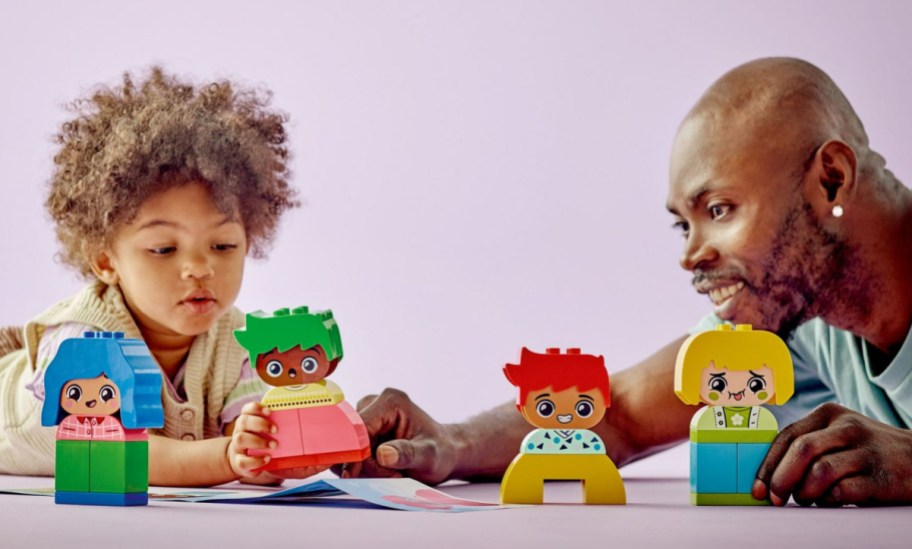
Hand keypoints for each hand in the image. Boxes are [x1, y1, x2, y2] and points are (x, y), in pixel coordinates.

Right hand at [226, 402, 328, 480]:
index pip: (249, 408)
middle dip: (259, 423)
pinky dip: (253, 460)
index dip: (257, 407)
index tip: (270, 410)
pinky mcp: (239, 463)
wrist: (255, 467)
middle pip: (243, 420)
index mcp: (255, 422)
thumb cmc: (275, 455)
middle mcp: (245, 431)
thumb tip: (333, 455)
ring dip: (257, 441)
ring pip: (239, 438)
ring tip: (273, 446)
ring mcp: (240, 447)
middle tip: (275, 430)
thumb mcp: (294, 451)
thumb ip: (310, 451)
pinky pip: (241, 461)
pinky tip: (265, 460)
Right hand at [335, 388, 463, 484]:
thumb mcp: (429, 456)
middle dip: (366, 464)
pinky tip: (384, 472)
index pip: (360, 427)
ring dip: (365, 468)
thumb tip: (383, 454)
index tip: (357, 477)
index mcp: (391, 402)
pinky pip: (351, 454)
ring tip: (393, 473)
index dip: (356, 453)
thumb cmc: (440, 451)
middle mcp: (375, 404)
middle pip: (351, 439)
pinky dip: (364, 468)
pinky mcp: (363, 431)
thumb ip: (407, 454)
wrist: (444, 452)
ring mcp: (367, 417)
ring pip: (349, 449)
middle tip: (393, 476)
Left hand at [753, 403, 911, 506]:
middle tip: (777, 499)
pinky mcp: (882, 478)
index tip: (759, 488)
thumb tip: (769, 475)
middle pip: (801, 450)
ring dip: (806, 492)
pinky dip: (830, 501)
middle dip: (781, 479)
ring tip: (808, 499)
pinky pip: (844, 491)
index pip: (787, 436)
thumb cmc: (867, 450)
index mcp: (829, 414)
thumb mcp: (838, 435)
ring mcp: (866, 451)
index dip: (768, 464)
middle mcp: (847, 427)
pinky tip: (832, 501)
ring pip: (820, 471)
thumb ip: (809, 445)